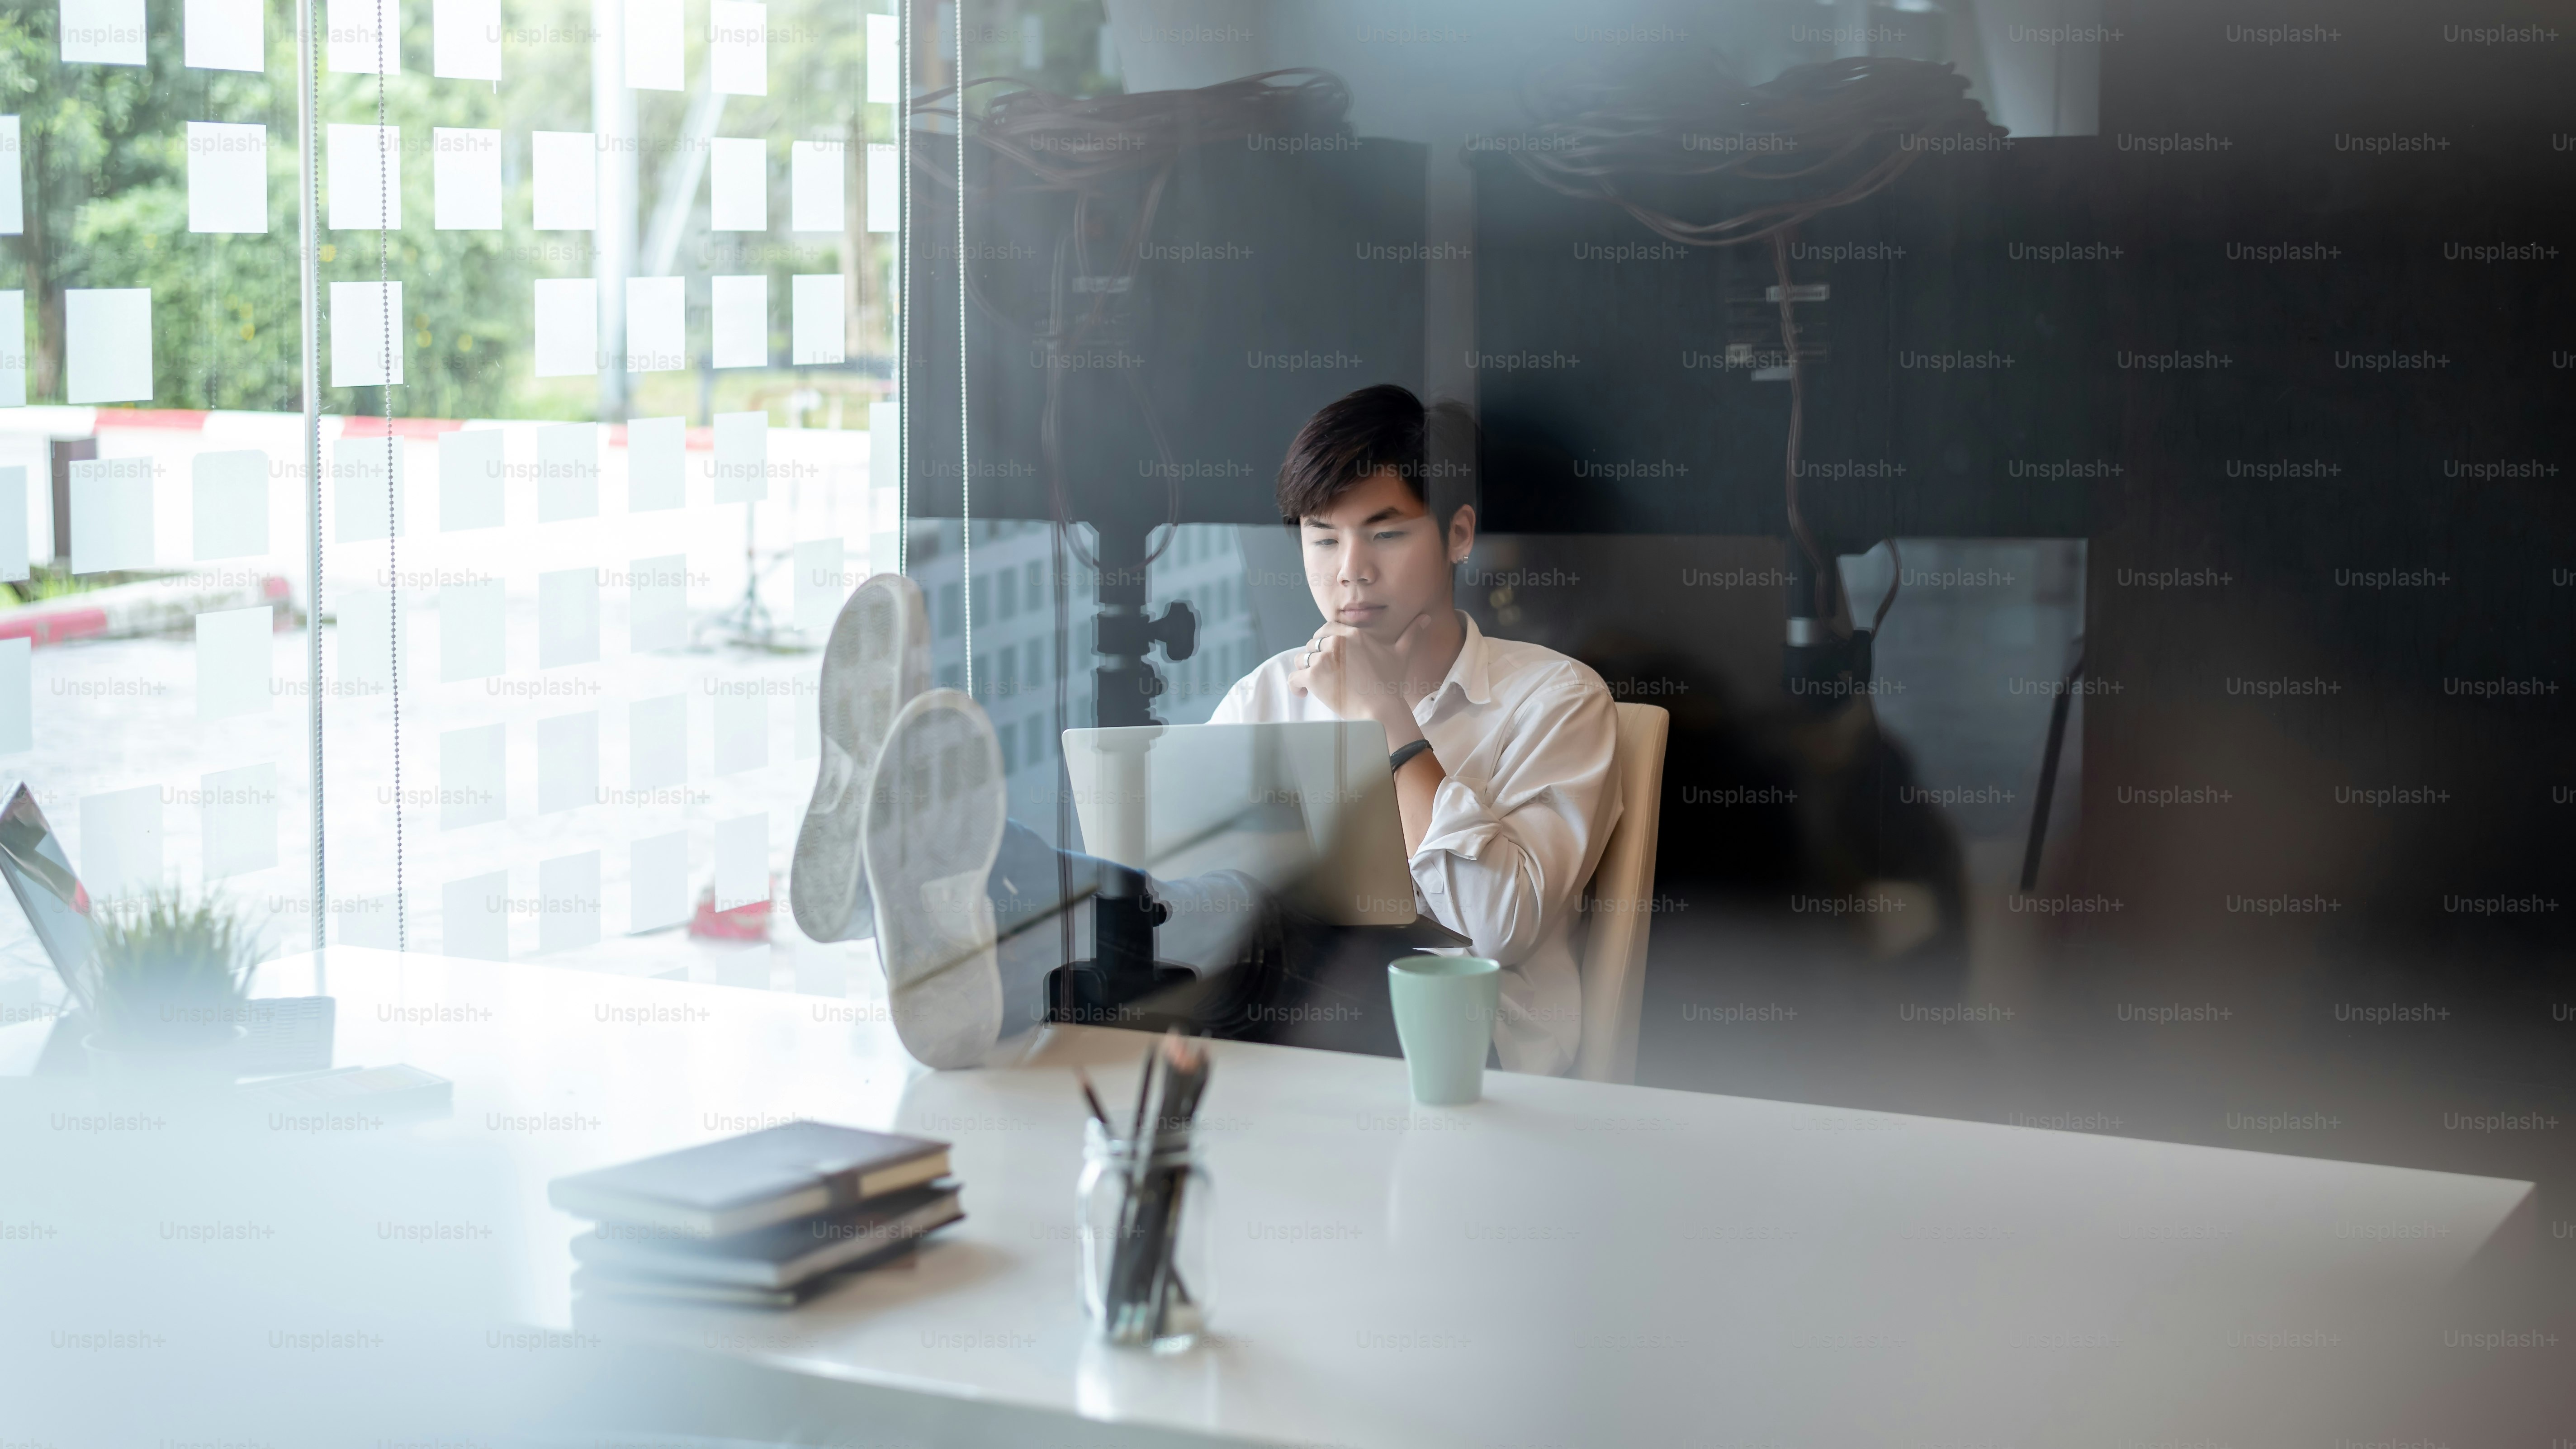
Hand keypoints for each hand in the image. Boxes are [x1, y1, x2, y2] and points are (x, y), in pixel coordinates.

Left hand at [1288, 612, 1432, 737]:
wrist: (1380, 709)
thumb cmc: (1389, 684)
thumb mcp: (1401, 654)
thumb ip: (1411, 633)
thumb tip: (1426, 618)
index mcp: (1353, 634)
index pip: (1326, 629)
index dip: (1324, 642)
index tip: (1329, 656)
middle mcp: (1336, 642)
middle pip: (1312, 643)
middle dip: (1315, 656)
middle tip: (1324, 673)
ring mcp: (1323, 659)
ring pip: (1301, 658)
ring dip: (1304, 670)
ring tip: (1313, 683)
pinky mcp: (1313, 676)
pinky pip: (1294, 677)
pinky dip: (1295, 686)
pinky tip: (1302, 693)